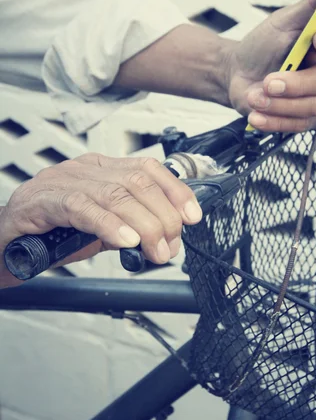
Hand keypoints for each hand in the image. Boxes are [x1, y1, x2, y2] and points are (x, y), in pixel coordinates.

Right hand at [0, 154, 201, 287]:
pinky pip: (83, 207)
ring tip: (155, 250)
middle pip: (137, 182)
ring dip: (144, 224)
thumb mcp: (100, 231)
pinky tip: (125, 240)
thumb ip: (131, 229)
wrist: (4, 245)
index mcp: (101, 171)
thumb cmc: (50, 235)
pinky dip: (109, 224)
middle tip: (169, 245)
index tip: (193, 216)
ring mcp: (63, 181)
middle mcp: (85, 170)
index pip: (148, 169)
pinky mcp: (44, 201)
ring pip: (116, 193)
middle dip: (163, 215)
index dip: (175, 190)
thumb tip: (166, 239)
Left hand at [227, 0, 315, 130]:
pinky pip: (294, 126)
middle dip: (294, 84)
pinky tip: (257, 115)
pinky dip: (273, 122)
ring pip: (309, 108)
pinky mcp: (300, 119)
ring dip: (278, 104)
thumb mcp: (282, 22)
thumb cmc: (261, 46)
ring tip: (255, 96)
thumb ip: (310, 4)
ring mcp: (314, 99)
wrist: (235, 74)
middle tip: (268, 81)